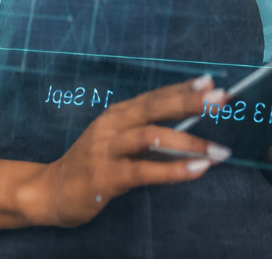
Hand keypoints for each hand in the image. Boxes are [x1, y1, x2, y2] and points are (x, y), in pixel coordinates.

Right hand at [32, 76, 230, 227]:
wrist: (51, 190)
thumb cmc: (93, 163)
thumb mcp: (118, 140)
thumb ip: (147, 131)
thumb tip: (188, 124)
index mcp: (118, 113)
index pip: (155, 96)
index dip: (183, 88)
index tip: (210, 82)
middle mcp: (113, 125)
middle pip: (155, 108)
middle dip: (189, 102)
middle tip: (220, 100)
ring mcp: (107, 149)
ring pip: (152, 136)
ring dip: (189, 142)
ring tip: (218, 150)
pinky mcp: (106, 176)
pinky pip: (144, 171)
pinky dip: (173, 170)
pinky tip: (197, 170)